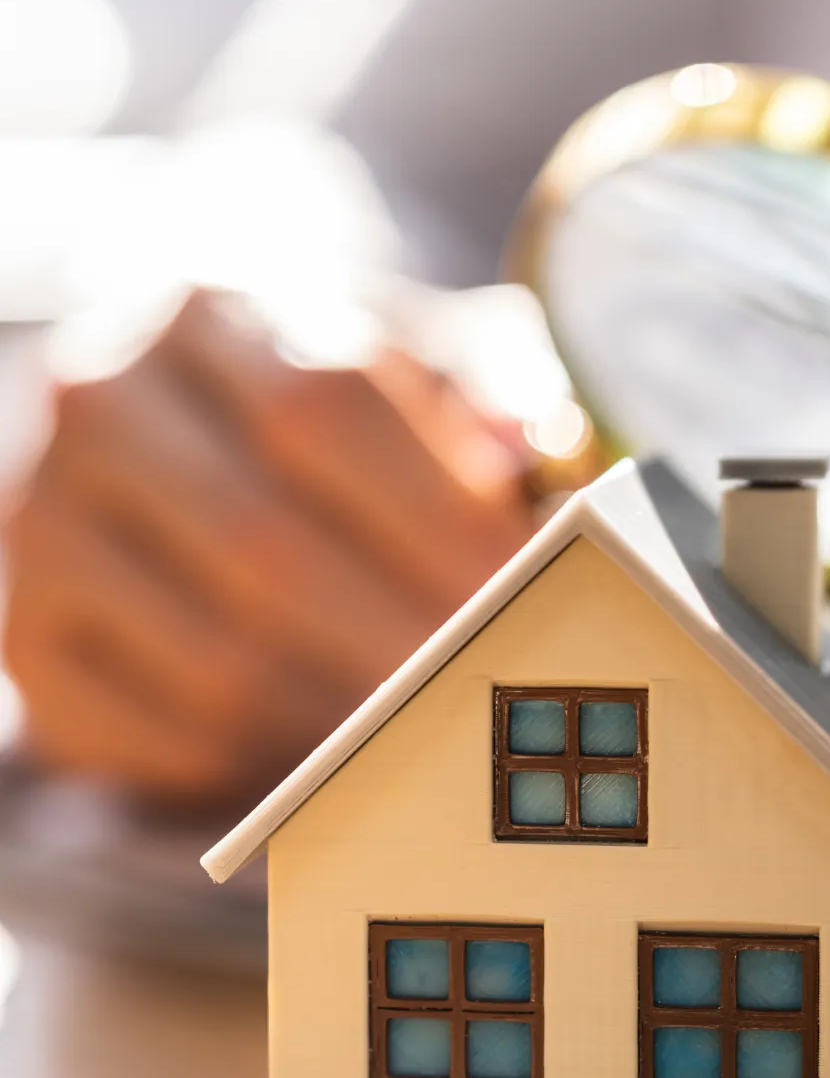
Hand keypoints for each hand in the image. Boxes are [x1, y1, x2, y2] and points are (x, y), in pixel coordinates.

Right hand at [2, 290, 536, 804]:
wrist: (189, 463)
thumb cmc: (337, 417)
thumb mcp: (420, 366)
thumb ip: (490, 392)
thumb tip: (531, 448)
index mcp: (206, 313)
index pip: (322, 404)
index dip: (437, 509)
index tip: (528, 587)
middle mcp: (99, 403)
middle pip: (263, 545)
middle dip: (403, 638)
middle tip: (496, 691)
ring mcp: (42, 526)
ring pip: (214, 660)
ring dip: (345, 718)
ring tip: (437, 730)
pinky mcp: (27, 643)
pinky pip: (156, 738)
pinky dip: (262, 764)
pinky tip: (333, 753)